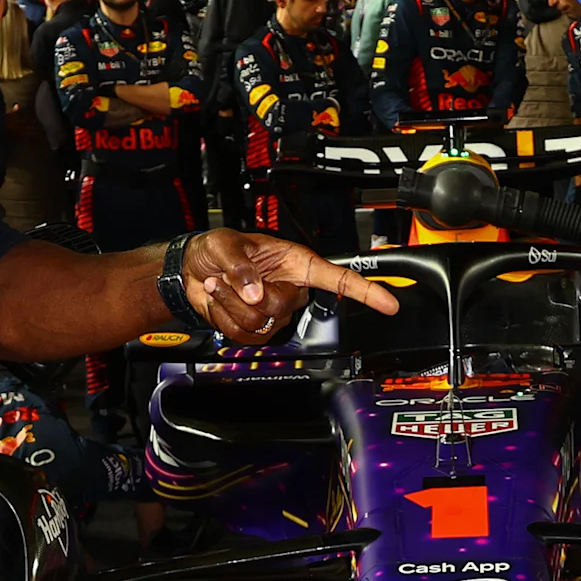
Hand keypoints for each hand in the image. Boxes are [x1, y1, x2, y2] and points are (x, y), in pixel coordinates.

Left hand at [181, 230, 399, 345]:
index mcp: (296, 263)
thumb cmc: (215, 250)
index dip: (365, 291)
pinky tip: (221, 301)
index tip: (388, 303)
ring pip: (262, 324)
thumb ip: (243, 265)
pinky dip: (224, 318)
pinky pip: (245, 336)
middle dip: (250, 295)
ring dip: (231, 304)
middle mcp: (290, 289)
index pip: (337, 279)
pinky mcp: (257, 329)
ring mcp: (274, 312)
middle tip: (231, 278)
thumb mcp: (226, 244)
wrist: (192, 271)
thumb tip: (258, 291)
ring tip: (221, 286)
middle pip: (285, 307)